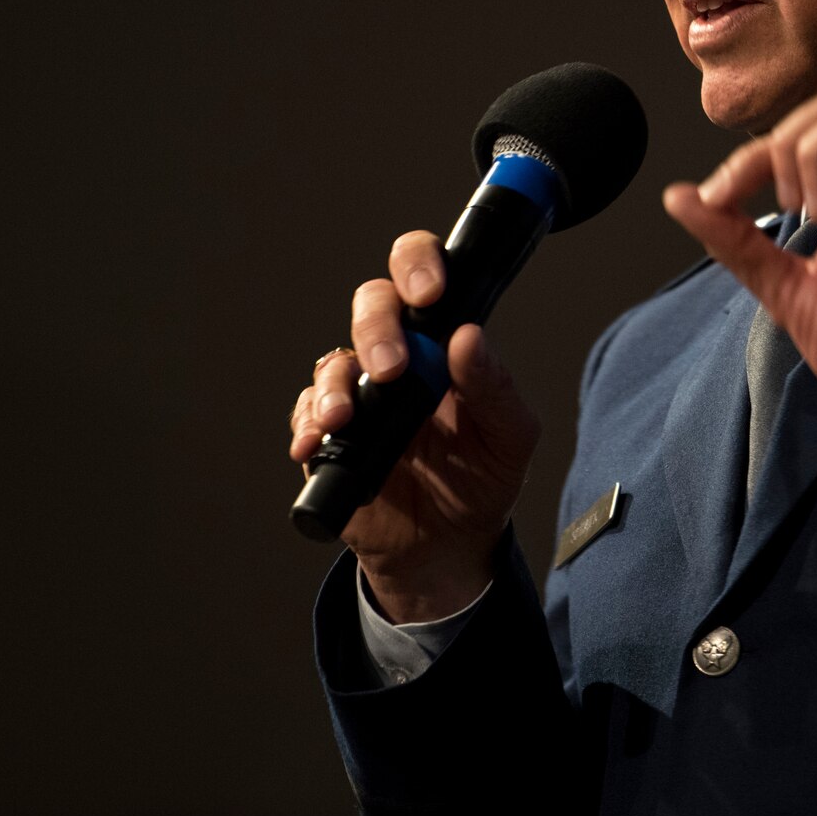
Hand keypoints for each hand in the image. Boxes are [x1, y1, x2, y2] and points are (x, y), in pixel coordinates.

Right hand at [288, 231, 539, 622]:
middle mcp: (398, 356)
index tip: (429, 293)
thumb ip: (495, 388)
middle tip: (390, 370)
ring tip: (344, 418)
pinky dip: (307, 425)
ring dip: (334, 385)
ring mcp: (360, 394)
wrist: (446, 549)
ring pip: (333, 361)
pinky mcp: (331, 435)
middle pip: (372, 307)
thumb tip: (469, 337)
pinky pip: (307, 415)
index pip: (423, 277)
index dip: (418, 266)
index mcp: (443, 342)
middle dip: (376, 329)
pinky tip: (316, 443)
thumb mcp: (509, 438)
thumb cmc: (482, 480)